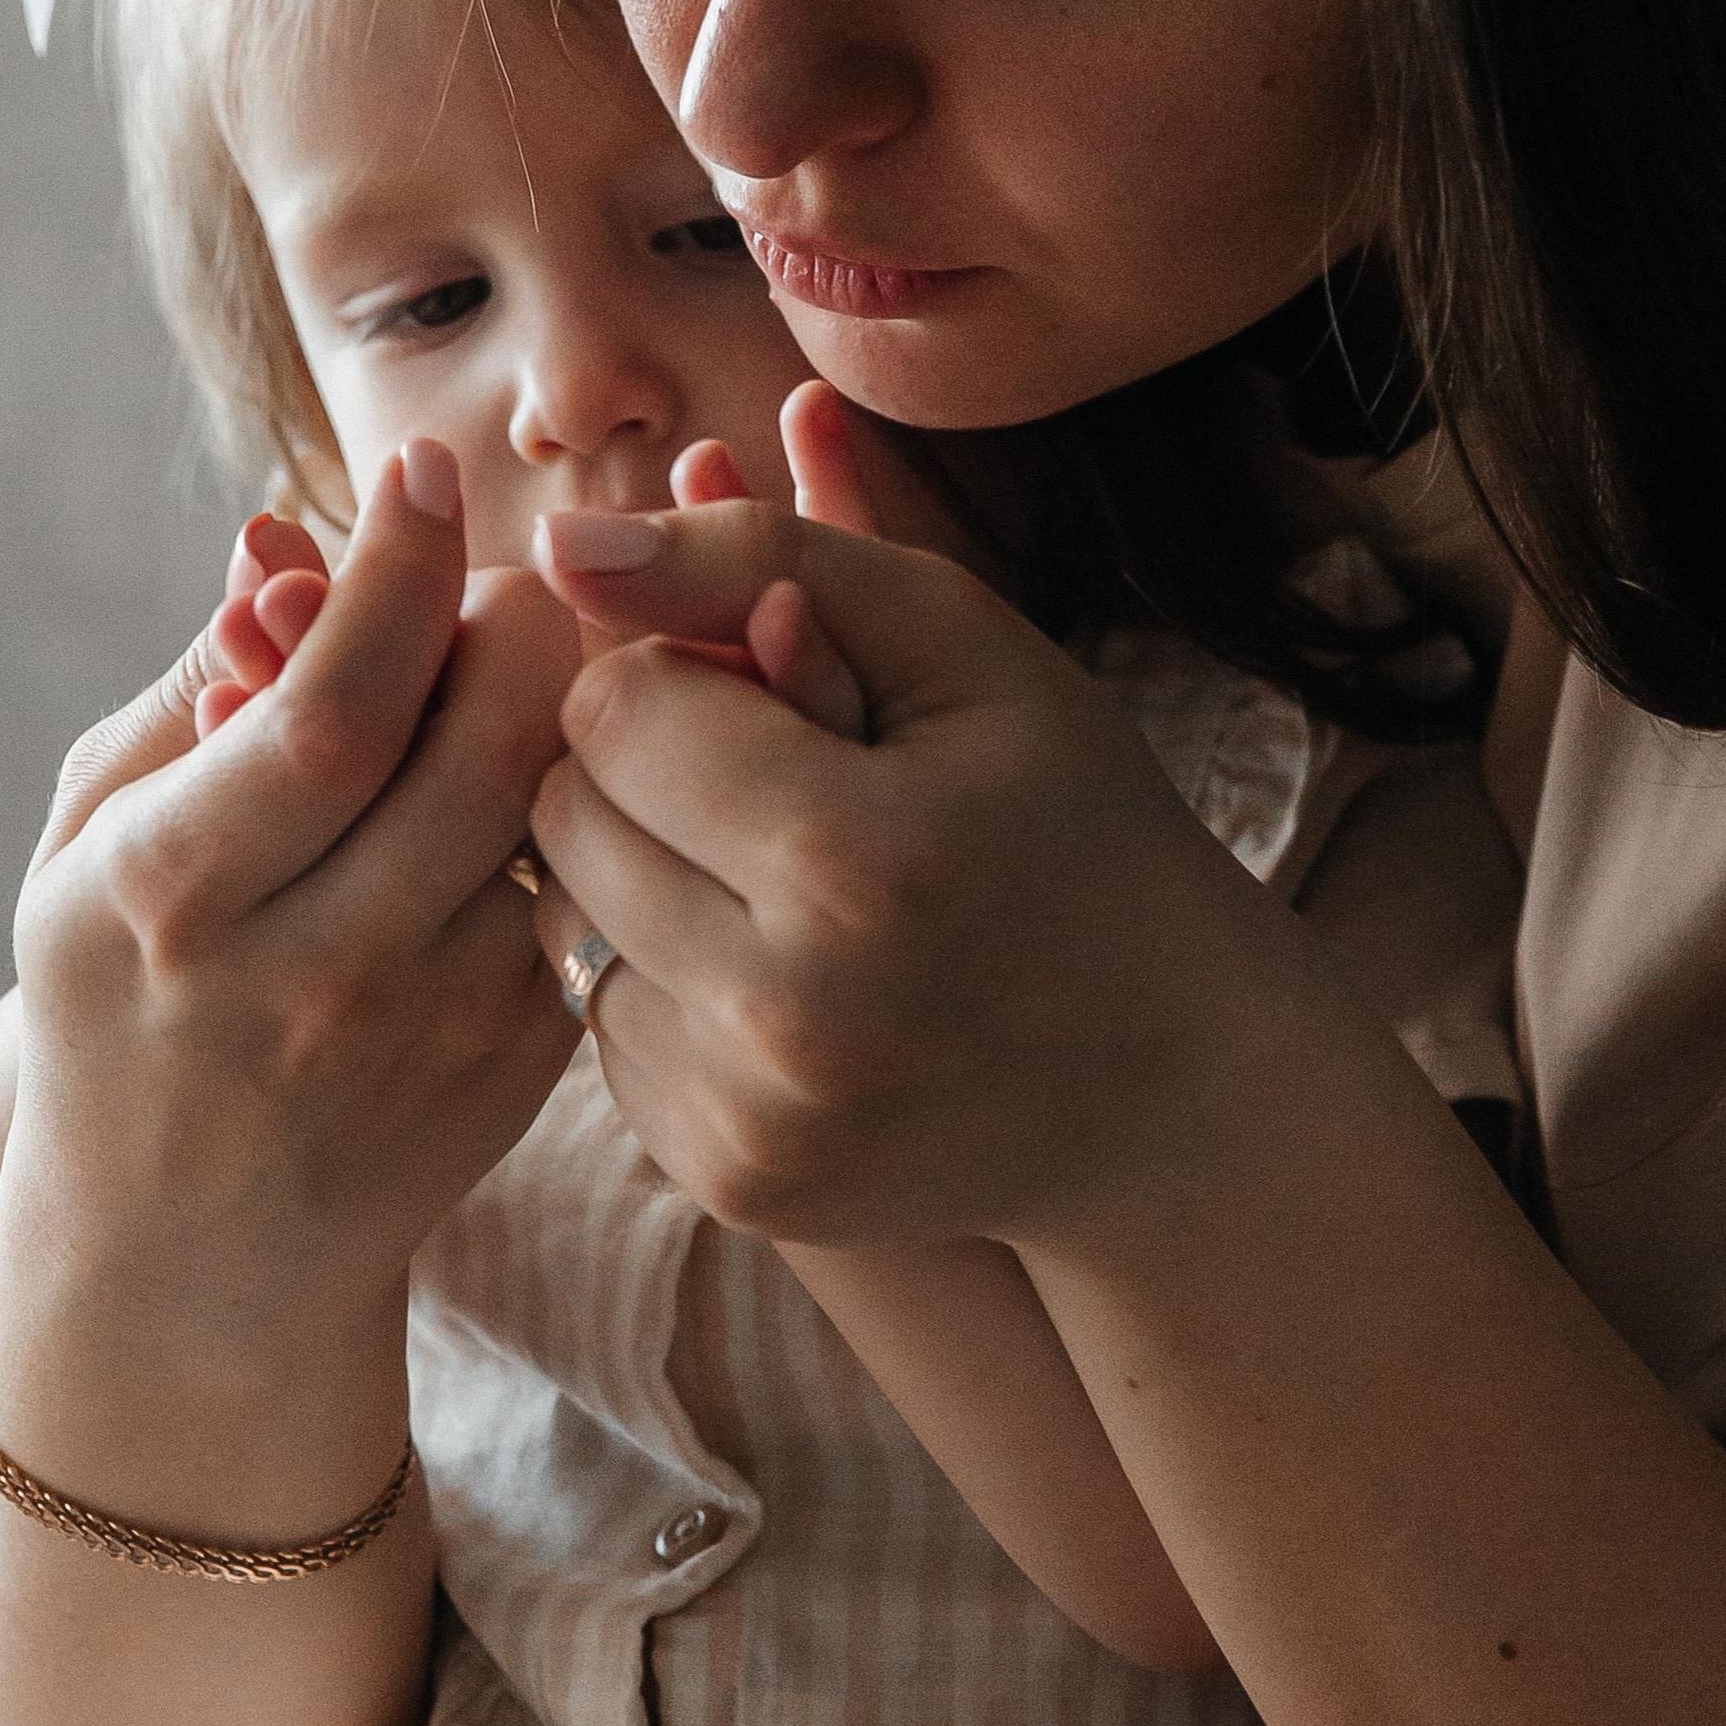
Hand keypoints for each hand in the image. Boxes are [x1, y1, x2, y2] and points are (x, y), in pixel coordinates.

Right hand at [0, 442, 581, 1406]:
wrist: (194, 1255)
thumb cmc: (122, 999)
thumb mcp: (90, 846)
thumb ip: (192, 690)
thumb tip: (285, 535)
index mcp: (179, 899)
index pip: (329, 708)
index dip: (398, 569)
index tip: (424, 466)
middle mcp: (317, 973)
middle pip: (479, 749)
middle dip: (514, 614)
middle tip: (499, 569)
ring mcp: (438, 1029)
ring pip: (559, 811)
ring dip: (567, 700)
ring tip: (527, 656)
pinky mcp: (527, 1061)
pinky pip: (587, 883)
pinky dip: (585, 798)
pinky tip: (555, 762)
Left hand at [523, 452, 1255, 1253]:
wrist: (1169, 1077)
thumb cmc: (1068, 819)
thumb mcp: (956, 641)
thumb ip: (755, 553)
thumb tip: (555, 540)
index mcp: (854, 861)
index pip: (612, 710)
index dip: (677, 674)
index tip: (765, 690)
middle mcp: (788, 1017)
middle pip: (567, 819)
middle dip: (639, 772)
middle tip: (767, 779)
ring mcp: (753, 1123)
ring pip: (561, 929)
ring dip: (637, 878)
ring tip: (774, 876)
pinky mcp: (730, 1185)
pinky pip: (600, 1034)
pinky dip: (665, 984)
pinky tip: (778, 975)